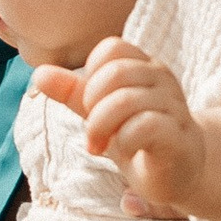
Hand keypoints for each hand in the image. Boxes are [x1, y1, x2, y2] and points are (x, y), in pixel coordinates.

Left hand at [32, 36, 203, 214]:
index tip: (91, 106)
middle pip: (116, 72)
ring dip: (102, 127)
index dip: (91, 76)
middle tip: (92, 134)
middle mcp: (162, 78)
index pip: (111, 48)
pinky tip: (123, 152)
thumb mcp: (100, 113)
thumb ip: (73, 93)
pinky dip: (123, 141)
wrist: (180, 172)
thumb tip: (39, 73)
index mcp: (144, 66)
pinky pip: (143, 125)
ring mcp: (174, 105)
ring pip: (126, 99)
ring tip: (101, 146)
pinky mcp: (178, 135)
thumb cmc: (139, 138)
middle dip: (92, 105)